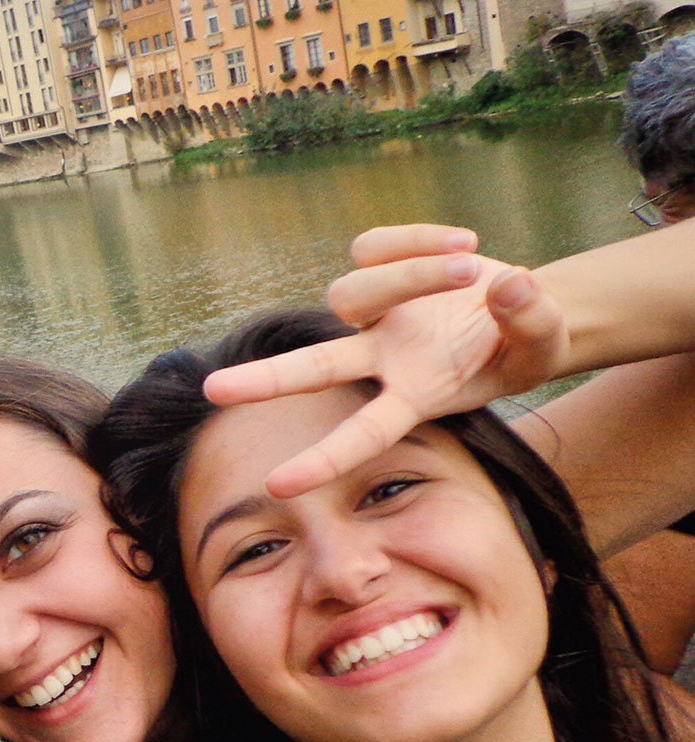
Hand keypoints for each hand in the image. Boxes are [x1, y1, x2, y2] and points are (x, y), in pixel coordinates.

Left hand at [204, 224, 568, 496]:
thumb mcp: (545, 345)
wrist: (519, 307)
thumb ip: (532, 321)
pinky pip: (372, 247)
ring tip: (472, 262)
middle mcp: (381, 358)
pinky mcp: (376, 268)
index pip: (363, 433)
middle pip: (314, 368)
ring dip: (413, 271)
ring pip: (352, 293)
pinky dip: (413, 238)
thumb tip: (505, 285)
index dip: (323, 460)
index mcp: (416, 395)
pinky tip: (463, 241)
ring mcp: (372, 315)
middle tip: (212, 391)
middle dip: (264, 382)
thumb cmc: (522, 344)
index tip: (276, 486)